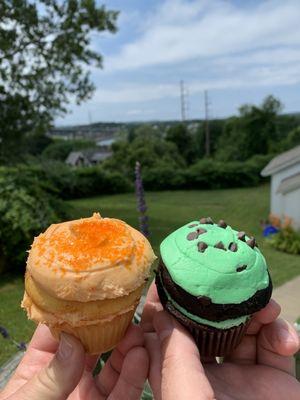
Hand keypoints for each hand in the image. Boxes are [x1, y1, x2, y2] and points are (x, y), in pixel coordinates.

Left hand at [0, 323, 147, 399]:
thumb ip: (50, 376)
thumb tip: (74, 339)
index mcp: (41, 368)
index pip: (58, 331)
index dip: (74, 312)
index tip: (94, 295)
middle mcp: (68, 377)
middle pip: (92, 343)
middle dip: (110, 327)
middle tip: (126, 313)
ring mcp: (89, 395)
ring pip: (113, 364)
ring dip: (127, 347)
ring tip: (138, 334)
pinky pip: (123, 391)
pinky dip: (134, 374)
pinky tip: (141, 358)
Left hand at [142, 283, 299, 399]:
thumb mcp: (186, 397)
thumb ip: (173, 357)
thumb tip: (160, 315)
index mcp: (181, 378)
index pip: (168, 333)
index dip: (168, 304)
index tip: (172, 276)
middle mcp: (209, 373)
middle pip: (209, 323)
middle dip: (220, 302)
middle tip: (229, 283)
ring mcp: (242, 375)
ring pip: (245, 327)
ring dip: (257, 312)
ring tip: (267, 309)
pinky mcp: (274, 380)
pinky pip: (275, 345)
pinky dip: (282, 334)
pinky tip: (287, 341)